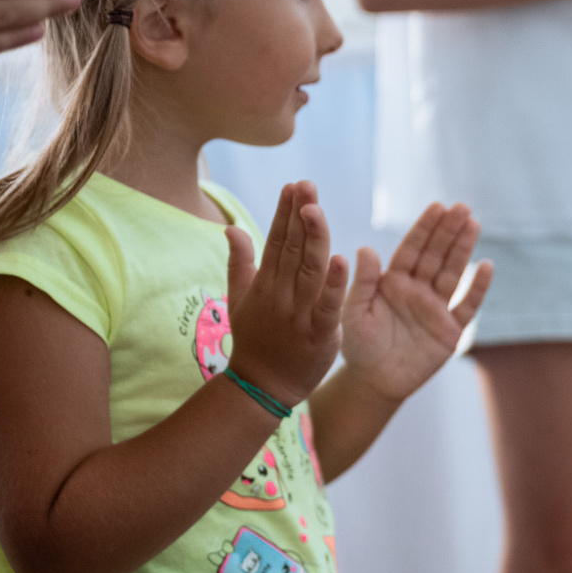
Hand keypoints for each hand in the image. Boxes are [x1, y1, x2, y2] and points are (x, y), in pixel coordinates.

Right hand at [223, 179, 348, 406]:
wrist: (261, 387)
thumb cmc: (255, 340)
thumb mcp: (239, 298)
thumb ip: (239, 262)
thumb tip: (231, 226)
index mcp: (266, 283)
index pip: (276, 240)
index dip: (284, 212)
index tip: (293, 185)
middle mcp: (281, 294)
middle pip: (293, 248)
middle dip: (300, 214)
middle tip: (307, 185)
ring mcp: (299, 313)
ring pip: (309, 270)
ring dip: (314, 238)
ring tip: (317, 209)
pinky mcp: (319, 334)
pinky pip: (327, 305)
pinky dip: (334, 284)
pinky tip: (340, 259)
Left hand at [339, 200, 491, 400]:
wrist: (374, 381)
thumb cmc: (360, 345)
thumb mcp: (353, 312)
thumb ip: (362, 282)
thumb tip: (366, 248)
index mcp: (393, 281)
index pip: (412, 249)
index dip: (425, 228)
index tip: (437, 207)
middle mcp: (417, 289)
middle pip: (436, 255)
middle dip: (449, 231)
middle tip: (462, 207)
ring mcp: (436, 308)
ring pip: (453, 273)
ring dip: (463, 249)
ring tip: (474, 224)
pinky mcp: (450, 330)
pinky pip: (467, 306)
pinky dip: (477, 287)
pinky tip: (486, 266)